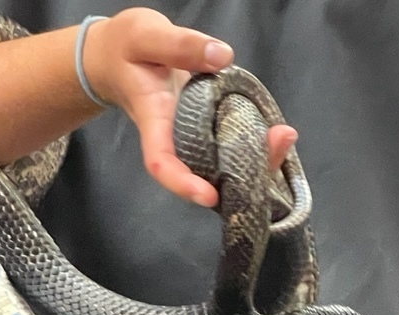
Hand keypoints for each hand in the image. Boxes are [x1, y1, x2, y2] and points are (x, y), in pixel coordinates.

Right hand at [85, 8, 297, 206]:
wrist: (115, 57)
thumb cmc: (125, 48)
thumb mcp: (145, 35)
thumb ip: (179, 45)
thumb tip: (221, 57)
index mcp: (152, 118)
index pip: (161, 161)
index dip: (182, 183)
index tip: (209, 195)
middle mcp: (173, 135)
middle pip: (200, 170)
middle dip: (237, 173)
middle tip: (276, 144)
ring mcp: (189, 134)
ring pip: (219, 161)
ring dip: (254, 158)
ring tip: (283, 136)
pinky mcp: (202, 126)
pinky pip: (227, 142)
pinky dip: (253, 143)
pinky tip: (276, 131)